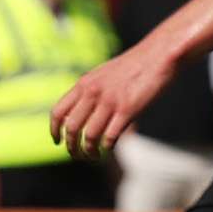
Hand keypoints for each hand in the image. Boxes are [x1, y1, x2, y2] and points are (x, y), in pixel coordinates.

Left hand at [51, 42, 176, 158]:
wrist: (158, 54)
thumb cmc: (133, 66)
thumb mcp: (103, 74)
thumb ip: (91, 90)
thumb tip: (83, 111)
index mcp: (84, 84)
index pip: (58, 111)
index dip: (54, 130)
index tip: (58, 141)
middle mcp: (93, 93)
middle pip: (71, 128)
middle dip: (72, 147)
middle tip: (77, 156)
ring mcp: (110, 101)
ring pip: (89, 136)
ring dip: (89, 151)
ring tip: (93, 156)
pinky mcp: (128, 110)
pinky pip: (110, 136)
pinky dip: (107, 147)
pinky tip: (109, 148)